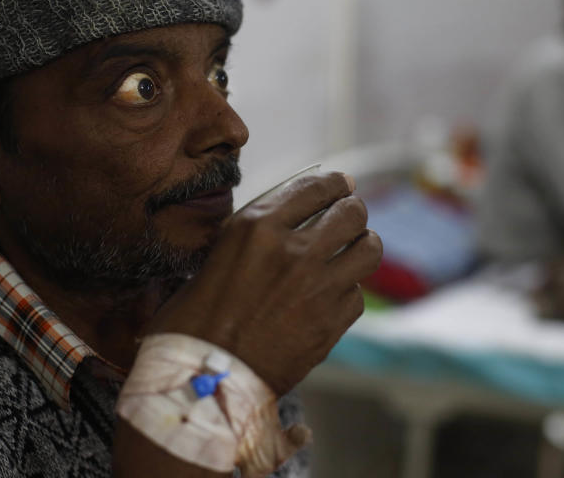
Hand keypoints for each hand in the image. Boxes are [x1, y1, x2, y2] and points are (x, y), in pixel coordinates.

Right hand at [144, 171, 381, 394]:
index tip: (342, 185)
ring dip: (361, 246)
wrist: (202, 379)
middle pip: (352, 211)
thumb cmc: (194, 318)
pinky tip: (332, 297)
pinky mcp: (331, 323)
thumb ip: (254, 230)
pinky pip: (358, 295)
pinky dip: (348, 293)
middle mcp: (294, 250)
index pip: (316, 185)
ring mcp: (318, 287)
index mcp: (257, 226)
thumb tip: (289, 212)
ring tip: (352, 250)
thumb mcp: (216, 254)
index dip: (334, 183)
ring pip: (369, 249)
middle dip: (352, 211)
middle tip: (348, 217)